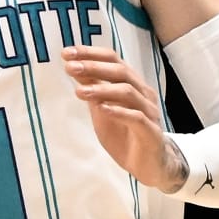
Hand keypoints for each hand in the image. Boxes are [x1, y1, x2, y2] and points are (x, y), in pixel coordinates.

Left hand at [61, 46, 184, 191]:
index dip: (91, 54)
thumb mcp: (102, 109)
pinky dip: (119, 111)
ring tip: (79, 92)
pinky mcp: (151, 132)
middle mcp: (142, 93)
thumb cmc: (125, 133)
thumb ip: (93, 89)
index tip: (67, 53)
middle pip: (121, 72)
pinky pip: (136, 117)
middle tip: (70, 67)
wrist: (148, 165)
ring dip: (102, 89)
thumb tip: (74, 67)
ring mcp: (149, 111)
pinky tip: (102, 109)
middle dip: (94, 67)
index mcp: (131, 84)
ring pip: (128, 92)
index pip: (113, 60)